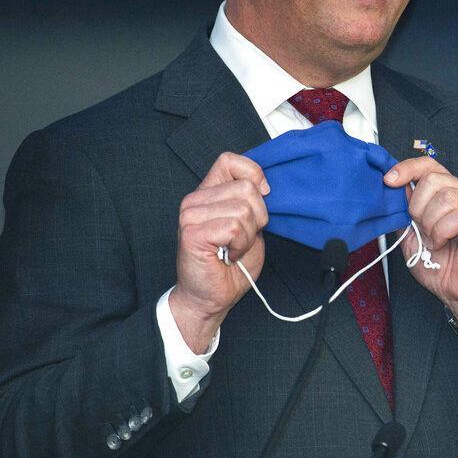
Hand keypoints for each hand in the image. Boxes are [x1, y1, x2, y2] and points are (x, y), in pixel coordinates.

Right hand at [170, 152, 268, 352]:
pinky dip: (240, 244)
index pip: (230, 161)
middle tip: (243, 237)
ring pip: (243, 209)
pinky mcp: (191, 233)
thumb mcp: (250, 224)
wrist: (213, 297)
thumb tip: (267, 186)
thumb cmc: (231, 263)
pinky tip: (229, 254)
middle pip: (246, 188)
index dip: (254, 175)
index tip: (261, 197)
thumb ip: (252, 201)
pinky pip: (234, 228)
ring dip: (248, 235)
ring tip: (235, 247)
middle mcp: (195, 200)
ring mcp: (190, 215)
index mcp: (208, 192)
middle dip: (258, 216)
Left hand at [385, 158, 457, 353]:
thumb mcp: (411, 236)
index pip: (429, 164)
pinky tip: (443, 243)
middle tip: (423, 231)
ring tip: (435, 241)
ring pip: (445, 197)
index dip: (407, 169)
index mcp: (452, 190)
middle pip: (433, 179)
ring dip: (431, 225)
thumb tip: (392, 190)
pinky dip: (443, 233)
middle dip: (418, 209)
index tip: (389, 181)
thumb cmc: (443, 267)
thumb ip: (404, 212)